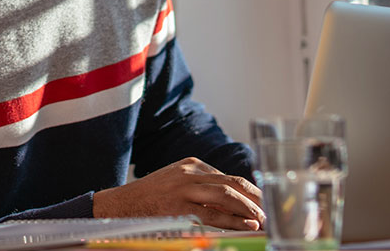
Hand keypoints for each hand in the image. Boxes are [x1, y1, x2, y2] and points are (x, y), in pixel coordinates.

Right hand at [93, 157, 264, 230]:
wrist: (120, 206)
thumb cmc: (150, 197)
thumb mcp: (176, 181)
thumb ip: (200, 185)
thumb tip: (231, 199)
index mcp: (191, 164)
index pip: (228, 177)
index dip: (248, 190)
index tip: (262, 201)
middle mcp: (190, 173)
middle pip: (232, 182)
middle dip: (255, 197)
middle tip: (270, 209)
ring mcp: (184, 189)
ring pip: (226, 195)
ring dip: (248, 208)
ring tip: (262, 219)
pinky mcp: (180, 207)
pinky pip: (213, 214)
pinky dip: (232, 220)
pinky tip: (246, 225)